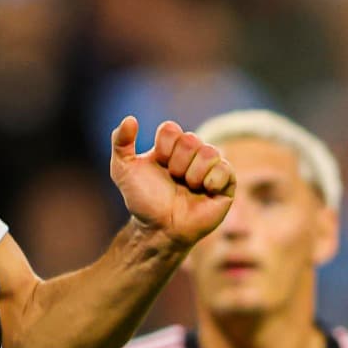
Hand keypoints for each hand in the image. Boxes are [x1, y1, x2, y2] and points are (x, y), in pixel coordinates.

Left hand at [109, 117, 234, 247]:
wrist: (158, 229)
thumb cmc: (143, 201)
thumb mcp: (123, 170)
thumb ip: (120, 142)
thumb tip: (130, 118)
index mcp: (170, 147)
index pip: (171, 129)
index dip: (164, 146)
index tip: (159, 163)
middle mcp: (192, 155)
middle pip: (191, 139)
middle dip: (177, 162)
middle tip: (174, 179)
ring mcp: (210, 169)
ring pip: (210, 152)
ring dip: (193, 173)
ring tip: (188, 187)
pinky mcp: (225, 185)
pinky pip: (226, 169)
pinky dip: (212, 179)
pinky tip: (204, 190)